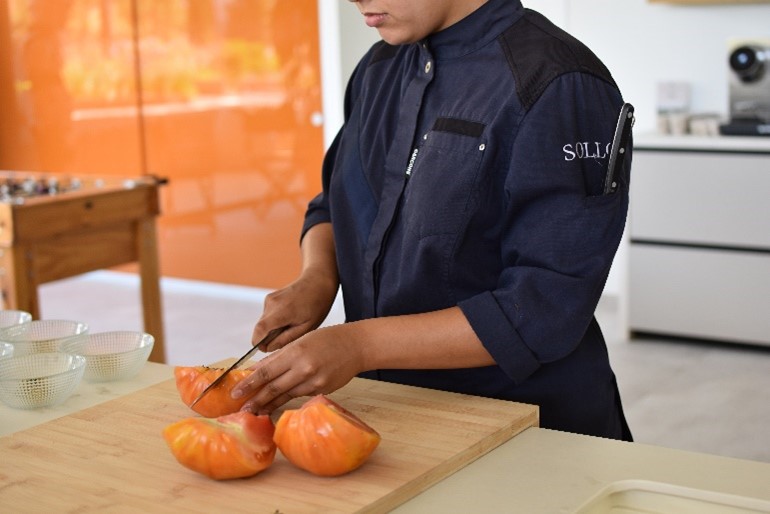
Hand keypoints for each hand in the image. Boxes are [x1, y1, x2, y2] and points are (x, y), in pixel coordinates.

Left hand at [233, 324, 363, 412]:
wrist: (357, 346)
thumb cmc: (327, 339)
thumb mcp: (301, 341)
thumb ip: (279, 357)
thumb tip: (257, 370)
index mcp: (296, 352)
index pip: (267, 371)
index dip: (250, 384)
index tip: (236, 392)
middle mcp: (305, 369)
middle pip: (274, 388)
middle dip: (256, 400)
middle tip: (242, 409)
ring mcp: (315, 382)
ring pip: (286, 395)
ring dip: (269, 403)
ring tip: (256, 411)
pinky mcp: (322, 390)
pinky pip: (300, 395)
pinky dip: (287, 398)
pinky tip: (277, 403)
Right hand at [252, 270, 337, 351]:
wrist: (318, 281)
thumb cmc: (317, 305)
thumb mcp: (307, 327)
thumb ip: (286, 339)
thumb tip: (267, 348)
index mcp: (282, 311)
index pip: (260, 330)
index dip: (259, 343)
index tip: (268, 349)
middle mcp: (272, 303)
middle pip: (260, 328)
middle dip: (269, 337)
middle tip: (289, 336)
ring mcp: (269, 299)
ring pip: (264, 322)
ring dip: (273, 329)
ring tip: (292, 324)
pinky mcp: (269, 298)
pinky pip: (267, 316)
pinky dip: (275, 321)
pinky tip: (290, 317)